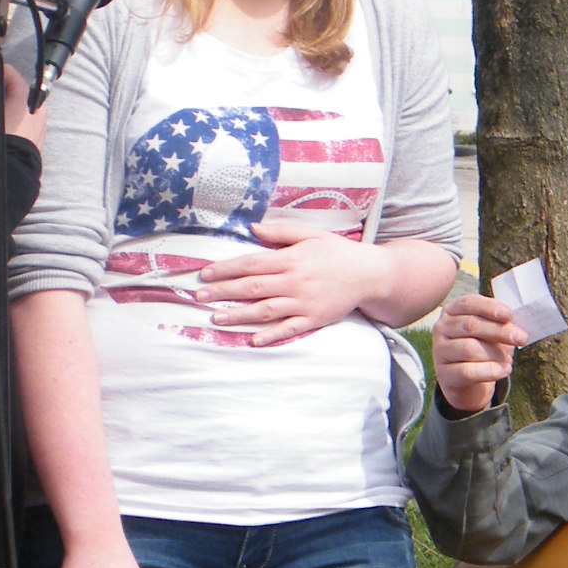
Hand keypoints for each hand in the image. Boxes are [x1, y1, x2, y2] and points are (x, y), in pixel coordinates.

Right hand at [0, 65, 45, 149]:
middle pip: (15, 86)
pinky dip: (13, 112)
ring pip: (20, 101)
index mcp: (27, 96)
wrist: (12, 171)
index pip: (8, 71)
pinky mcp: (38, 133)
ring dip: (4, 99)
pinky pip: (25, 115)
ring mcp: (40, 120)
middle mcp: (37, 105)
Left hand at [193, 221, 395, 343]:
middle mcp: (294, 281)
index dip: (226, 269)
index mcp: (291, 258)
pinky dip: (271, 335)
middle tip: (199, 297)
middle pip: (252, 287)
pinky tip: (252, 339)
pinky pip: (289, 329)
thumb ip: (281, 230)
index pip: (251, 263)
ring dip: (238, 315)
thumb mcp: (310, 233)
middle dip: (223, 292)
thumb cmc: (336, 251)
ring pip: (265, 310)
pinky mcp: (314, 319)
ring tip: (216, 318)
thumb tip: (252, 227)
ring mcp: (304, 302)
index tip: (205, 274)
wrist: (369, 274)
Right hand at [428, 294, 524, 413]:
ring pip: (469, 349)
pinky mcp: (444, 375)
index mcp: (452, 312)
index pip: (469, 303)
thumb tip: (517, 326)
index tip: (510, 315)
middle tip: (521, 338)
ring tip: (509, 361)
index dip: (490, 308)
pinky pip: (468, 371)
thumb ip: (501, 324)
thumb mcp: (492, 333)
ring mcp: (439, 352)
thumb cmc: (483, 351)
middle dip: (499, 331)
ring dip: (495, 354)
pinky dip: (490, 371)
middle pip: (470, 325)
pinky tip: (504, 371)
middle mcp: (441, 329)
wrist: (470, 384)